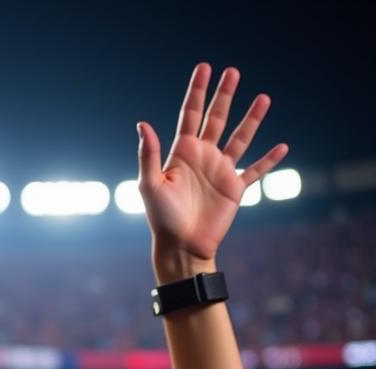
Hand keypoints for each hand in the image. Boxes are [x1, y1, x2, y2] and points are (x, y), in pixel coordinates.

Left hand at [138, 65, 287, 269]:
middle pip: (216, 119)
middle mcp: (203, 157)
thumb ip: (149, 154)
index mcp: (182, 153)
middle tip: (233, 71)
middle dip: (224, 95)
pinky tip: (282, 146)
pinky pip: (255, 170)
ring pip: (240, 138)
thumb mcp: (150, 184)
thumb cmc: (162, 218)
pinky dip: (268, 160)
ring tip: (263, 98)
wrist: (181, 246)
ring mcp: (220, 171)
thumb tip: (143, 124)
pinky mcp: (234, 188)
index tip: (205, 67)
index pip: (190, 114)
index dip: (197, 91)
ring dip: (252, 119)